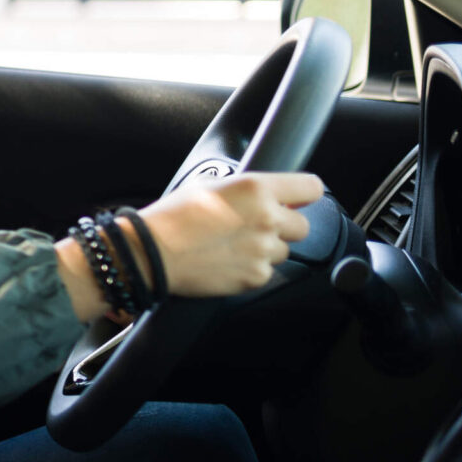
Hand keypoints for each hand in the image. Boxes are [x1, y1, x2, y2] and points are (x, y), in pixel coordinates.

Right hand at [132, 172, 324, 297]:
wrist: (151, 253)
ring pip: (283, 250)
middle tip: (254, 226)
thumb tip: (259, 194)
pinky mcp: (255, 277)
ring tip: (232, 245)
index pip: (311, 188)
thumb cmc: (171, 217)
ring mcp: (263, 251)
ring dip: (265, 248)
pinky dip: (250, 268)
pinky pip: (265, 271)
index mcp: (256, 189)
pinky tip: (225, 261)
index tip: (297, 200)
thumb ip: (241, 187)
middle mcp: (267, 219)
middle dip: (283, 226)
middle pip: (303, 226)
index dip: (303, 194)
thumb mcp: (206, 184)